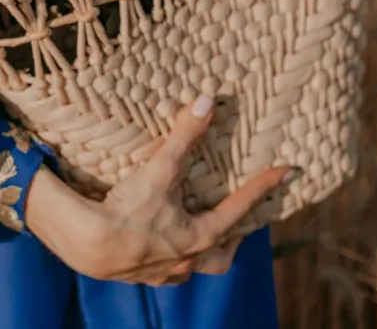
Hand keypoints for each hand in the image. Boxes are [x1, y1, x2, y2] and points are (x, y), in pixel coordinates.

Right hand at [25, 94, 298, 285]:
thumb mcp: (160, 170)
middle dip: (232, 239)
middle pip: (220, 256)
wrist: (89, 246)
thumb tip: (207, 101)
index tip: (287, 173)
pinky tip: (155, 246)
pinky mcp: (136, 274)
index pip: (241, 209)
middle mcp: (186, 259)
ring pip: (190, 267)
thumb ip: (183, 136)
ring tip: (195, 235)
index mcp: (199, 235)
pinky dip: (165, 258)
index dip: (264, 187)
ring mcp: (160, 271)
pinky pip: (159, 271)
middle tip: (238, 225)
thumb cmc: (129, 210)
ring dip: (198, 252)